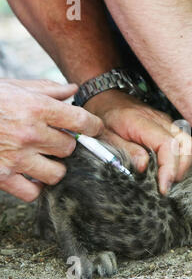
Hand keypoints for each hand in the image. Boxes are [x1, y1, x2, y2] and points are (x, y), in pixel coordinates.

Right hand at [0, 79, 103, 201]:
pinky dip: (35, 186)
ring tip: (42, 158)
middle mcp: (30, 133)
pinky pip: (33, 192)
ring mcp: (16, 157)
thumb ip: (47, 89)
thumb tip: (72, 89)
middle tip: (52, 140)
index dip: (94, 126)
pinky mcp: (1, 176)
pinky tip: (30, 175)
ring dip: (54, 167)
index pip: (82, 121)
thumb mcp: (15, 86)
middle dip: (64, 144)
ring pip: (57, 173)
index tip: (95, 129)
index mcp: (36, 108)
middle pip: (70, 148)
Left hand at [84, 90, 191, 194]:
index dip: (169, 168)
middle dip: (181, 169)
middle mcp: (161, 121)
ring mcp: (168, 123)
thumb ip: (126, 151)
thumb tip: (144, 167)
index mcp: (143, 122)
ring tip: (168, 178)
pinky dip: (182, 159)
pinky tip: (169, 169)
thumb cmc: (104, 117)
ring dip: (184, 165)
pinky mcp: (170, 127)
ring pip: (190, 145)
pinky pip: (185, 143)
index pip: (167, 145)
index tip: (164, 187)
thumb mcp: (106, 137)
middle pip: (186, 145)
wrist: (107, 97)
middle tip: (165, 185)